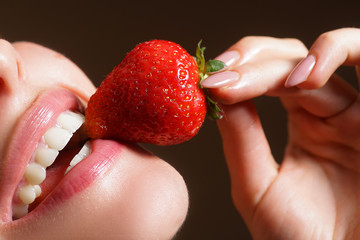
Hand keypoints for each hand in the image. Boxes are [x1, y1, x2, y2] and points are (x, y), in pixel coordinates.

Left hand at [202, 28, 359, 238]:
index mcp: (304, 123)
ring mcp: (357, 113)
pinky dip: (337, 56)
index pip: (270, 76)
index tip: (207, 81)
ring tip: (251, 78)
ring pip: (329, 54)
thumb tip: (217, 95)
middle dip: (253, 60)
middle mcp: (330, 111)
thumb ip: (240, 140)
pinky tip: (303, 79)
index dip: (238, 70)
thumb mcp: (257, 187)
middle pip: (293, 58)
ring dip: (290, 58)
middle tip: (222, 73)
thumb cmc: (300, 238)